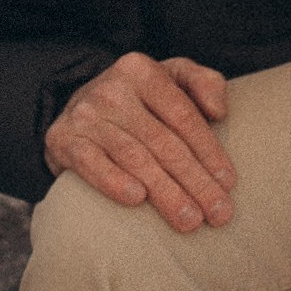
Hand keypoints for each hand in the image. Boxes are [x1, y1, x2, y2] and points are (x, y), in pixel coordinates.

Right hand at [45, 52, 235, 230]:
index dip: (209, 151)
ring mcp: (84, 114)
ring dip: (165, 193)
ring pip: (134, 157)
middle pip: (162, 142)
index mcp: (141, 70)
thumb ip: (205, 83)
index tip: (228, 183)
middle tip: (218, 214)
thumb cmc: (138, 101)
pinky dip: (113, 181)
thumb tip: (219, 112)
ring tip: (189, 220)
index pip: (183, 116)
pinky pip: (90, 163)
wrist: (76, 110)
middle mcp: (111, 89)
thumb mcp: (172, 78)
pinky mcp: (62, 139)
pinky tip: (136, 199)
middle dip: (195, 181)